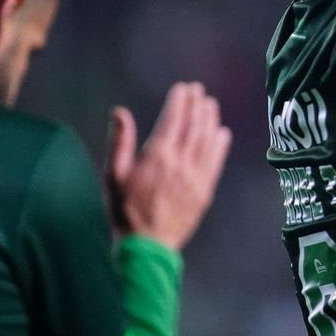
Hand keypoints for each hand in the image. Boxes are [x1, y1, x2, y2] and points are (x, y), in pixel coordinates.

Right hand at [106, 81, 232, 251]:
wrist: (146, 247)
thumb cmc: (124, 211)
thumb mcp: (113, 175)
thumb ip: (120, 142)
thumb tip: (119, 112)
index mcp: (157, 156)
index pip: (173, 120)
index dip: (179, 102)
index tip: (183, 88)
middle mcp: (180, 163)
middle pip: (193, 126)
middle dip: (197, 105)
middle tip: (199, 91)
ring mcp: (195, 177)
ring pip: (207, 141)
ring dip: (210, 120)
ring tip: (210, 105)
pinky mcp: (205, 191)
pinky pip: (216, 162)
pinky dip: (220, 145)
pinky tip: (222, 133)